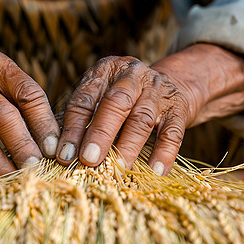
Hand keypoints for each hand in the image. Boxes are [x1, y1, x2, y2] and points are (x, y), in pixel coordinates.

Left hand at [56, 44, 243, 175]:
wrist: (170, 85)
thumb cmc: (123, 100)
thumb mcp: (101, 98)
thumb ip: (84, 120)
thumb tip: (64, 154)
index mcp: (105, 71)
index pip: (85, 99)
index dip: (73, 128)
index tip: (64, 154)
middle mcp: (132, 75)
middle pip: (115, 104)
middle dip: (100, 134)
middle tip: (89, 160)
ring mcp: (158, 90)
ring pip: (142, 118)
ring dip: (128, 146)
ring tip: (118, 170)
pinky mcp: (179, 107)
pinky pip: (173, 132)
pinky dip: (164, 153)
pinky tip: (155, 171)